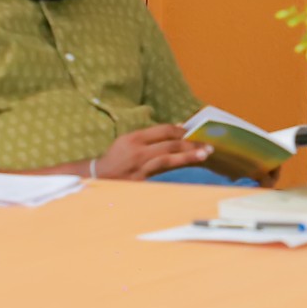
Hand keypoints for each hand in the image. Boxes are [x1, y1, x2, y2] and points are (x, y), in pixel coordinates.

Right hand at [95, 124, 211, 179]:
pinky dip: (176, 166)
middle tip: (209, 145)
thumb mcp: (130, 140)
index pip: (164, 130)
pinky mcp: (140, 179)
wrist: (98, 176)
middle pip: (169, 144)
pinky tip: (187, 165)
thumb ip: (152, 136)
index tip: (195, 132)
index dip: (182, 131)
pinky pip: (162, 171)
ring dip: (188, 156)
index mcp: (135, 137)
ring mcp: (139, 166)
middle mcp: (137, 150)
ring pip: (168, 158)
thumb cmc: (117, 157)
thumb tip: (178, 128)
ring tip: (205, 154)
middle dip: (191, 143)